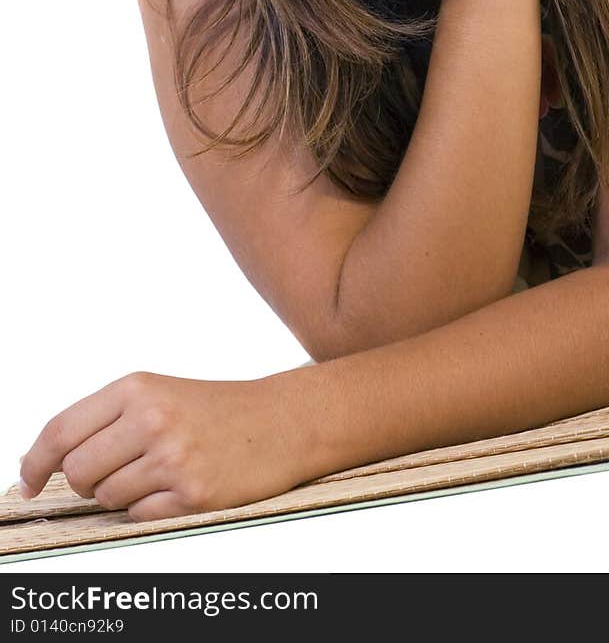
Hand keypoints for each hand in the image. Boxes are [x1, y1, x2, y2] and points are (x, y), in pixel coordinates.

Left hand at [18, 369, 319, 522]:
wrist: (282, 420)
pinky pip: (139, 517)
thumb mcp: (157, 394)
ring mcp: (172, 458)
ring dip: (123, 495)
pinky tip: (177, 487)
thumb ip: (101, 420)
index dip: (35, 462)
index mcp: (137, 388)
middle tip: (120, 469)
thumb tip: (39, 459)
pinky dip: (149, 509)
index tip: (28, 481)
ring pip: (107, 498)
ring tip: (158, 473)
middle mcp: (151, 419)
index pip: (61, 431)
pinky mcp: (193, 494)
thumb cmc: (215, 409)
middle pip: (77, 472)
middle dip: (88, 481)